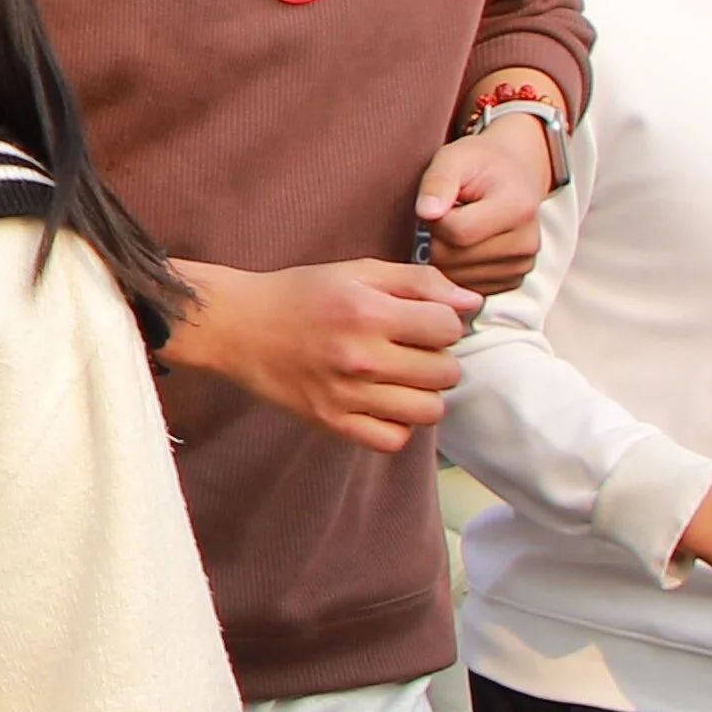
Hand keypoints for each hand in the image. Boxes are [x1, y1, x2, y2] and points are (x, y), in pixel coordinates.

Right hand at [158, 256, 469, 450]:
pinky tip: (383, 402)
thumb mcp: (358, 272)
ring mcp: (347, 396)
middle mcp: (360, 357)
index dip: (444, 321)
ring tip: (401, 377)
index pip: (449, 327)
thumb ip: (420, 281)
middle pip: (446, 372)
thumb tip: (472, 303)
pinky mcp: (332, 423)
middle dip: (438, 357)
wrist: (238, 327)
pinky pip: (394, 440)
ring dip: (424, 393)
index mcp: (368, 312)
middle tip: (411, 348)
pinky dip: (397, 424)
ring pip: (429, 410)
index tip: (423, 320)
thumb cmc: (301, 294)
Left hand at [415, 106, 556, 294]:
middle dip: (436, 239)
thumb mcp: (454, 158)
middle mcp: (526, 243)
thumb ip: (438, 182)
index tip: (438, 203)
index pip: (457, 231)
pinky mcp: (513, 281)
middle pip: (454, 259)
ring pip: (456, 278)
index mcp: (517, 207)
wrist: (513, 175)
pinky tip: (464, 246)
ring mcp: (522, 266)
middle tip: (446, 215)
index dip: (435, 219)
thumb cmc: (480, 164)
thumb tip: (425, 212)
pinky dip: (456, 270)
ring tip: (457, 227)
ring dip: (444, 256)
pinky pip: (466, 287)